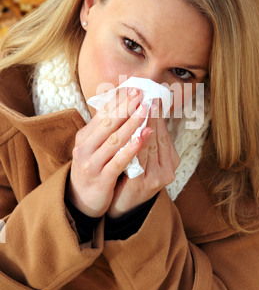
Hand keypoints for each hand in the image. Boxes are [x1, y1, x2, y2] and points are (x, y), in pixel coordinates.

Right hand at [66, 88, 148, 216]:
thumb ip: (105, 130)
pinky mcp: (101, 179)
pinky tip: (143, 138)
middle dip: (126, 107)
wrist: (80, 201)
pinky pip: (118, 162)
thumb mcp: (93, 147)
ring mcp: (92, 164)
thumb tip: (122, 104)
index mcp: (84, 137)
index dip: (119, 100)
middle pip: (108, 124)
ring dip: (131, 124)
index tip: (134, 88)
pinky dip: (131, 149)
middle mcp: (85, 148)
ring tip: (146, 110)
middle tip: (142, 94)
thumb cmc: (93, 168)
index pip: (102, 114)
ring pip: (114, 140)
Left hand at [107, 100, 179, 218]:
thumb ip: (146, 136)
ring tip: (138, 109)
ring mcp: (156, 178)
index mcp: (170, 160)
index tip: (152, 96)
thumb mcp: (143, 155)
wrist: (122, 205)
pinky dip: (135, 145)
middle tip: (146, 97)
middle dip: (151, 116)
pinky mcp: (143, 185)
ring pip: (150, 147)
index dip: (158, 114)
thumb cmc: (131, 174)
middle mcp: (167, 169)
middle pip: (159, 137)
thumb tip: (142, 108)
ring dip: (143, 126)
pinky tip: (131, 133)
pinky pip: (138, 161)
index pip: (164, 132)